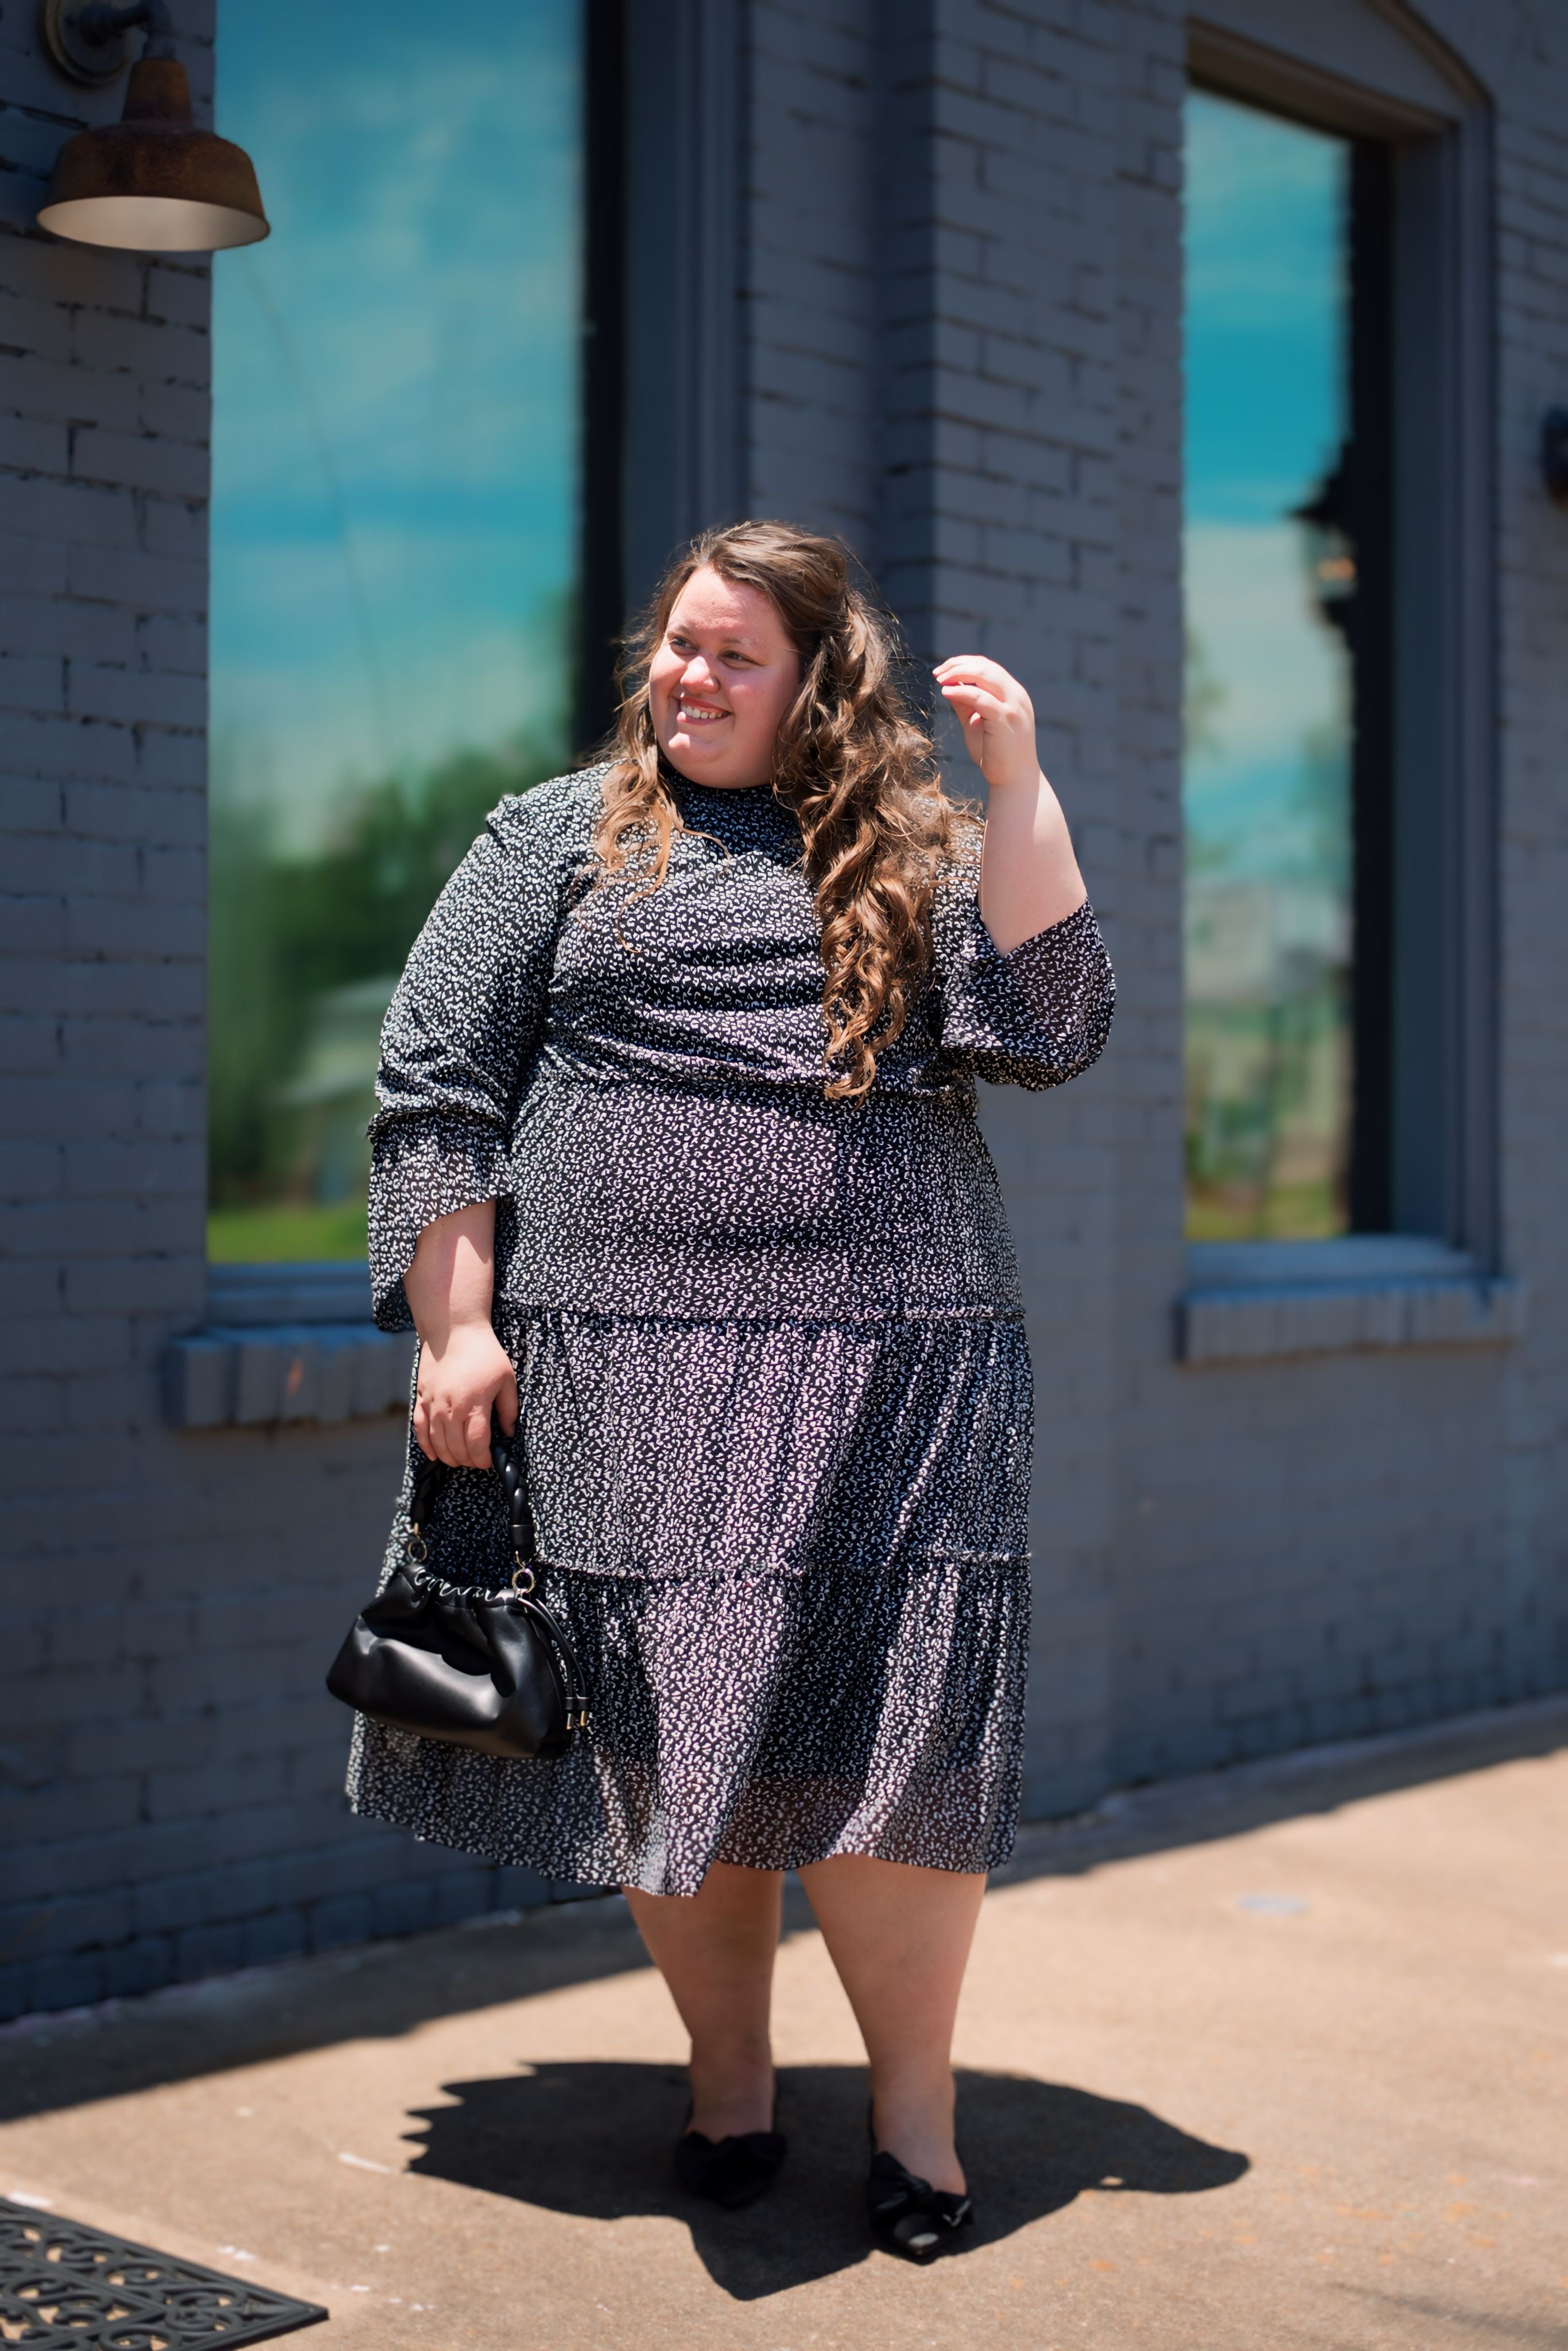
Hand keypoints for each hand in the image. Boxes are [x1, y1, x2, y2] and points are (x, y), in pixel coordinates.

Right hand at [413, 1319, 517, 1467]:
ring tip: (460, 1459)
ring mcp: (433, 1404)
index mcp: (474, 1404)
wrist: (455, 1330)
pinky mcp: (421, 1397)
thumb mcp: (507, 1379)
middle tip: (476, 1461)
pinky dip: (426, 1444)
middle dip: (468, 1460)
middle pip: (456, 1448)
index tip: (488, 1462)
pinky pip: (419, 1428)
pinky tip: (435, 1454)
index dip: (482, 1459)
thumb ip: (509, 1409)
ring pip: (437, 1442)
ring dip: (449, 1457)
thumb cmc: (485, 1354)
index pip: (476, 1444)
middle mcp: (450, 1408)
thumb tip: (509, 1433)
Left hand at [933, 656, 1039, 793]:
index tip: (943, 670)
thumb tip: (949, 685)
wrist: (1014, 780)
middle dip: (958, 665)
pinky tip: (945, 692)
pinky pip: (981, 698)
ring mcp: (1013, 706)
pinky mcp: (1005, 719)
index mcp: (1013, 694)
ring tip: (939, 679)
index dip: (964, 663)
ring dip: (958, 673)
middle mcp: (1016, 695)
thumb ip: (966, 703)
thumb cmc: (996, 754)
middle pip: (986, 666)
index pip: (988, 667)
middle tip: (937, 672)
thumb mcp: (977, 722)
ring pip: (985, 675)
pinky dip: (961, 692)